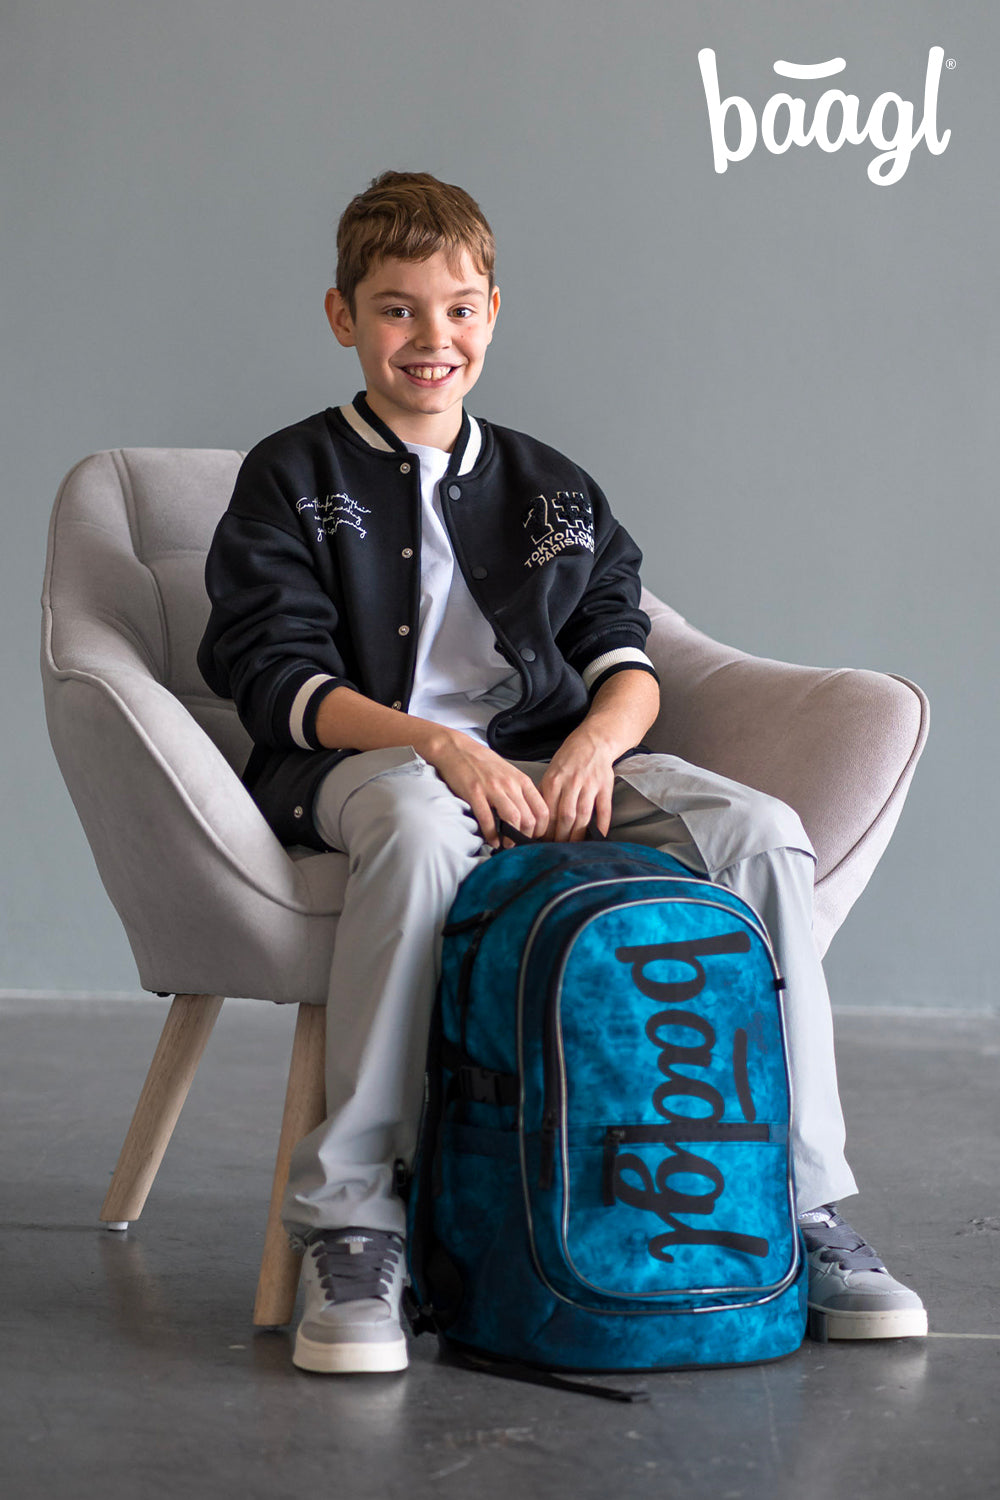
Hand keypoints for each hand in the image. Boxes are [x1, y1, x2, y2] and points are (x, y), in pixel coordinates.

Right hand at [426, 731, 549, 848]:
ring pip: (513, 819)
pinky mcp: (475, 793)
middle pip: (530, 819)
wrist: (457, 749)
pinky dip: (491, 835)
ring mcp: (493, 788)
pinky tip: (492, 841)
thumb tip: (529, 815)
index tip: (535, 836)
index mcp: (521, 780)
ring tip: (506, 844)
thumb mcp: (509, 773)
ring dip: (511, 838)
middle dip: (526, 837)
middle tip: (520, 843)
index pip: (542, 810)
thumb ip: (520, 791)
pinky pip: (487, 819)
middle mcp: (510, 784)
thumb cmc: (483, 763)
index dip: (541, 829)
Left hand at [538, 725, 616, 841]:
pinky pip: (604, 810)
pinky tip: (599, 837)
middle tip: (558, 849)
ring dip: (578, 835)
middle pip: (565, 817)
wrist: (593, 741)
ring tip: (574, 847)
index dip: (546, 830)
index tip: (544, 842)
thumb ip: (545, 792)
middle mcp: (572, 783)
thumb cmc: (569, 758)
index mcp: (554, 780)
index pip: (548, 812)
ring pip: (583, 816)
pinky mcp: (605, 787)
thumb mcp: (551, 771)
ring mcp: (590, 785)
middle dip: (561, 837)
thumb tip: (537, 817)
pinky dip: (602, 825)